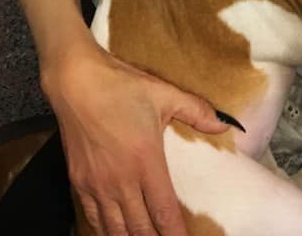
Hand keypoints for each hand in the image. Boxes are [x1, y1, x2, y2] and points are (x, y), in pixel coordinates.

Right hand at [42, 41, 228, 235]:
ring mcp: (97, 185)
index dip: (175, 235)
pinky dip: (106, 230)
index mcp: (145, 161)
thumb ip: (196, 111)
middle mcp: (121, 180)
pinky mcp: (78, 182)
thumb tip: (226, 124)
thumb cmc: (121, 86)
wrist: (75, 81)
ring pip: (115, 229)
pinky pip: (93, 218)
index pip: (164, 212)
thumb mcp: (164, 93)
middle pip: (140, 229)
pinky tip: (114, 232)